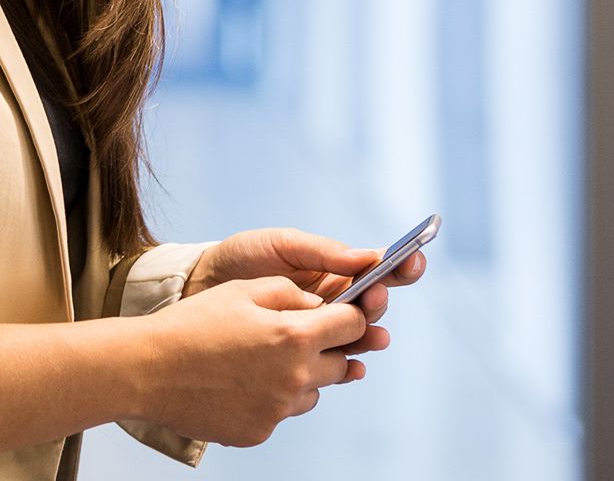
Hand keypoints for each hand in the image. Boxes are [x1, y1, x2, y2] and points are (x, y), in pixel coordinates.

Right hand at [130, 276, 369, 446]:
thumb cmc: (191, 325)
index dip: (349, 315)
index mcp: (294, 337)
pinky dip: (270, 398)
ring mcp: (278, 411)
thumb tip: (317, 305)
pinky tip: (239, 383)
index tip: (339, 314)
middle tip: (295, 338)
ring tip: (259, 361)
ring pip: (313, 392)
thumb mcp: (241, 290)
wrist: (148, 370)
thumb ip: (288, 293)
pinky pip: (281, 413)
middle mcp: (294, 378)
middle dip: (328, 348)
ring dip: (300, 376)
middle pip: (342, 364)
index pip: (352, 325)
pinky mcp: (260, 432)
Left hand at [185, 226, 426, 356]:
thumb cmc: (241, 259)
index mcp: (333, 270)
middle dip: (378, 303)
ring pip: (356, 338)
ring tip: (373, 338)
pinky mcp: (301, 355)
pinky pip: (332, 364)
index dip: (399, 266)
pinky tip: (353, 368)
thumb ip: (321, 252)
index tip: (412, 261)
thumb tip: (365, 257)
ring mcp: (319, 330)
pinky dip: (346, 367)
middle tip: (373, 298)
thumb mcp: (279, 245)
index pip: (377, 270)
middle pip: (371, 308)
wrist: (201, 288)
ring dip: (369, 338)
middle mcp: (333, 301)